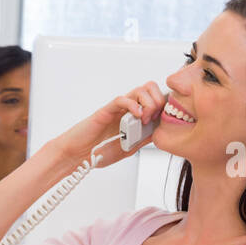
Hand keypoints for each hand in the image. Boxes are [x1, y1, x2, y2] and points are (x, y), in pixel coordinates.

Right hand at [48, 81, 166, 169]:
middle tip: (153, 118)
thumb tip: (159, 131)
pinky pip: (121, 99)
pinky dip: (132, 105)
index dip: (164, 103)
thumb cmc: (99, 152)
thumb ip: (142, 139)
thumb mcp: (129, 148)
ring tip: (143, 119)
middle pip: (150, 88)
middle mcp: (127, 109)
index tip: (166, 117)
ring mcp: (117, 109)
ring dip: (148, 103)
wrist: (79, 156)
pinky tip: (135, 116)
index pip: (155, 98)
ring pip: (139, 90)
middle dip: (158, 101)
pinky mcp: (106, 111)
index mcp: (134, 116)